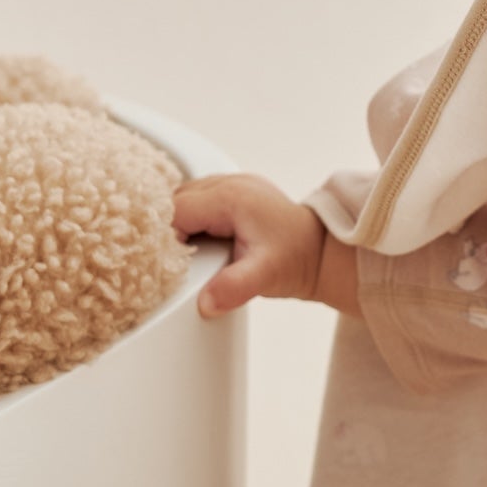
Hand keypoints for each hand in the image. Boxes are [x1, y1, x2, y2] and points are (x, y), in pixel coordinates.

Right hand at [172, 174, 359, 318]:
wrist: (322, 253)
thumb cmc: (298, 259)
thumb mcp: (265, 276)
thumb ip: (234, 288)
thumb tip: (205, 303)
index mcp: (230, 197)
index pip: (176, 210)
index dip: (164, 236)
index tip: (165, 261)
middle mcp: (229, 183)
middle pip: (176, 200)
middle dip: (168, 229)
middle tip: (170, 261)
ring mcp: (232, 185)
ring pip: (185, 199)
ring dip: (179, 223)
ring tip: (183, 254)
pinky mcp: (235, 195)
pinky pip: (199, 201)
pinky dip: (192, 220)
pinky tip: (196, 242)